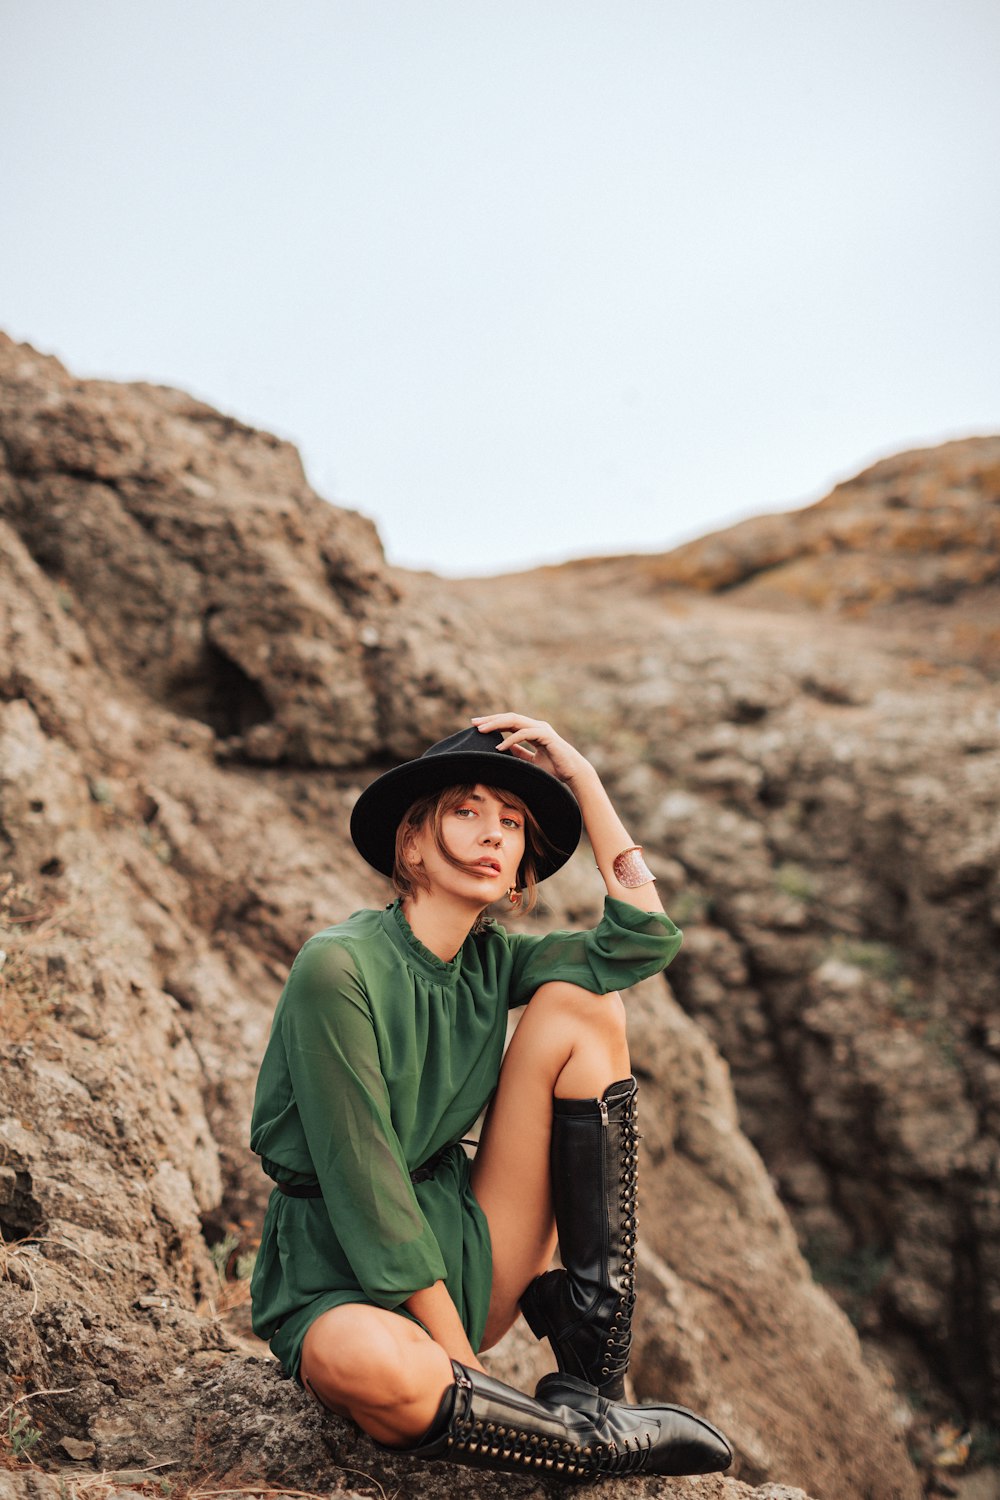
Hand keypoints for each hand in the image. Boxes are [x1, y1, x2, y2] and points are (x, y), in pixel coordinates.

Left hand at [470, 713, 593, 785]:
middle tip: (473, 723)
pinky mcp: (546, 736)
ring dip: (496, 725)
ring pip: (515, 721)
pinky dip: (510, 739)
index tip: (477, 726)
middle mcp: (536, 726)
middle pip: (509, 718)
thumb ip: (519, 753)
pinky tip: (499, 747)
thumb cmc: (555, 769)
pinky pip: (524, 734)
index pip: (509, 722)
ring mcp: (541, 729)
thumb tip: (503, 748)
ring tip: (481, 731)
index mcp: (533, 730)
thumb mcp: (531, 761)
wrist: (574, 773)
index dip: (493, 722)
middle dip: (490, 719)